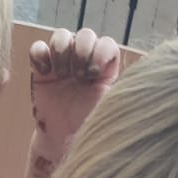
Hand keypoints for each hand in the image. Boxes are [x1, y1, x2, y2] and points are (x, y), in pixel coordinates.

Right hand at [25, 29, 121, 177]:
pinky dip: (39, 54)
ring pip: (62, 36)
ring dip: (61, 49)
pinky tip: (43, 72)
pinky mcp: (42, 70)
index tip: (94, 73)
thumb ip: (119, 102)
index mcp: (105, 70)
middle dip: (81, 50)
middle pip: (85, 35)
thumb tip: (139, 98)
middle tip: (77, 75)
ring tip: (61, 73)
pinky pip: (38, 49)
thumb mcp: (109, 116)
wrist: (62, 143)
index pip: (107, 45)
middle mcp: (85, 61)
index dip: (101, 52)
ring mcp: (62, 63)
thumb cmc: (89, 131)